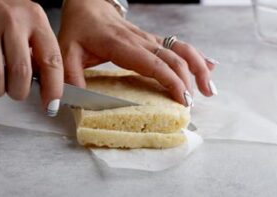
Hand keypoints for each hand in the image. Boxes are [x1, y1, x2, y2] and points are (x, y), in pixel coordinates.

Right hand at [0, 0, 62, 115]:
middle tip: (16, 92)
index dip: (54, 88)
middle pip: (21, 72)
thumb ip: (38, 48)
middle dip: (19, 93)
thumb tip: (46, 85)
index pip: (51, 60)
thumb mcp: (29, 20)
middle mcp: (12, 21)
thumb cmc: (5, 8)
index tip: (52, 105)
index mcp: (35, 20)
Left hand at [59, 0, 216, 106]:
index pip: (153, 63)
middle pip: (173, 59)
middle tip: (191, 106)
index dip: (171, 81)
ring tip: (209, 90)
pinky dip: (196, 57)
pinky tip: (209, 67)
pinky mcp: (152, 40)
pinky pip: (179, 46)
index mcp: (121, 45)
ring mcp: (149, 39)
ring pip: (182, 50)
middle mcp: (141, 41)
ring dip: (199, 68)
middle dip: (188, 82)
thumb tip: (72, 102)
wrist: (87, 6)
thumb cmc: (79, 29)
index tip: (181, 100)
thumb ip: (70, 77)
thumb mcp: (67, 53)